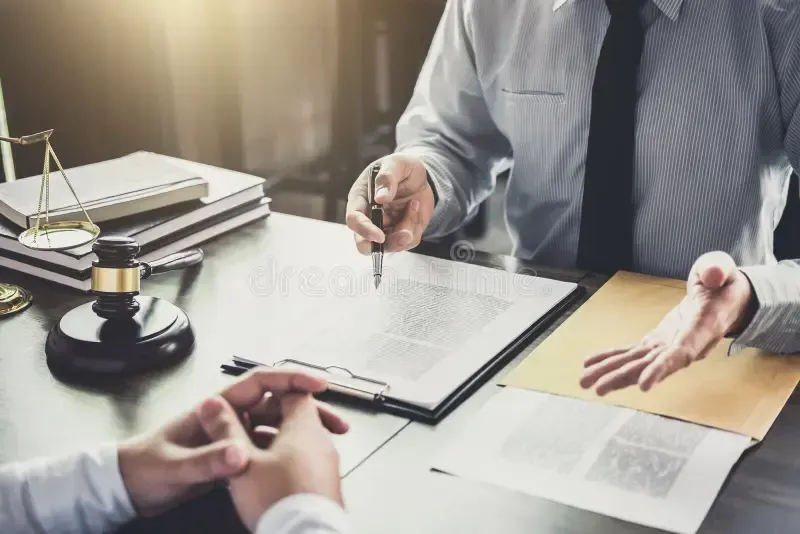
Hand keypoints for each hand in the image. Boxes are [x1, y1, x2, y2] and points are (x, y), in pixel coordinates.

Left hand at [118, 369, 348, 516]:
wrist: (126, 488)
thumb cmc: (143, 469)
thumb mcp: (174, 468)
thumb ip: (206, 462)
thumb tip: (239, 454)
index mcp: (216, 408)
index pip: (261, 382)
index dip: (292, 379)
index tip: (318, 384)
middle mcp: (228, 417)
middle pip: (277, 405)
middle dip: (309, 410)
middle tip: (335, 423)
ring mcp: (231, 436)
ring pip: (276, 428)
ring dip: (303, 432)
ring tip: (328, 442)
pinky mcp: (231, 456)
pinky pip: (268, 448)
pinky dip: (288, 452)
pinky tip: (302, 461)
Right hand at [346, 154, 434, 253]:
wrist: (420, 177)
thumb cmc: (402, 168)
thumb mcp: (396, 164)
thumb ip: (387, 178)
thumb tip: (380, 197)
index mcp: (360, 199)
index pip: (354, 219)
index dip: (364, 230)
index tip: (380, 236)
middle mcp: (369, 217)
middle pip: (365, 244)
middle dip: (386, 244)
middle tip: (405, 235)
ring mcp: (384, 228)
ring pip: (390, 245)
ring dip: (407, 230)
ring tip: (415, 204)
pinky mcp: (400, 234)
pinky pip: (408, 241)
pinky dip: (416, 226)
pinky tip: (416, 207)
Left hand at [580, 251, 754, 394]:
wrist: (724, 299)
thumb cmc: (724, 284)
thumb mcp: (722, 270)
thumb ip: (717, 270)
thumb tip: (711, 275)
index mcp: (702, 329)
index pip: (681, 353)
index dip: (662, 369)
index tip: (644, 385)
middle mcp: (684, 345)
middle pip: (652, 365)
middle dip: (624, 377)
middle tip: (597, 388)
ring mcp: (668, 346)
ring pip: (638, 363)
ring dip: (611, 373)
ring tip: (585, 382)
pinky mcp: (657, 342)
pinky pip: (632, 353)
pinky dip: (611, 357)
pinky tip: (591, 364)